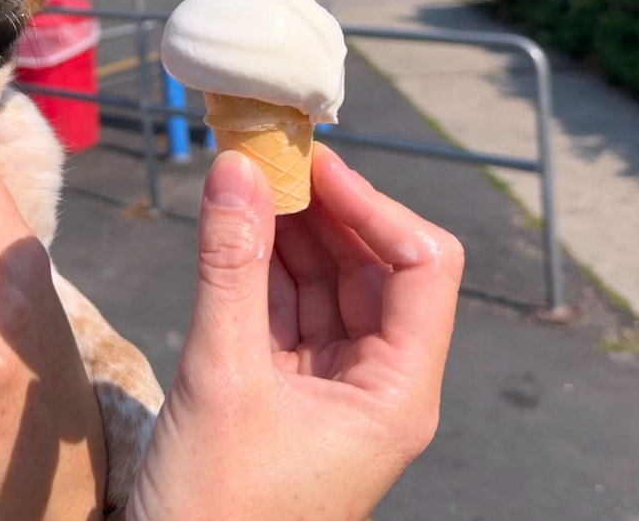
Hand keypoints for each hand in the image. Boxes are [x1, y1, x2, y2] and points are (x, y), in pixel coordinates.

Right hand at [127, 144, 463, 520]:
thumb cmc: (216, 512)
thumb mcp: (221, 379)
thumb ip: (231, 268)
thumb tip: (236, 167)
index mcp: (397, 393)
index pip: (422, 268)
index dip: (374, 206)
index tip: (314, 166)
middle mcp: (377, 385)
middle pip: (373, 265)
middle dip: (325, 207)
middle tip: (271, 155)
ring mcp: (331, 387)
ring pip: (326, 281)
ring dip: (289, 226)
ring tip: (247, 174)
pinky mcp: (286, 390)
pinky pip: (286, 305)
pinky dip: (262, 262)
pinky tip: (234, 223)